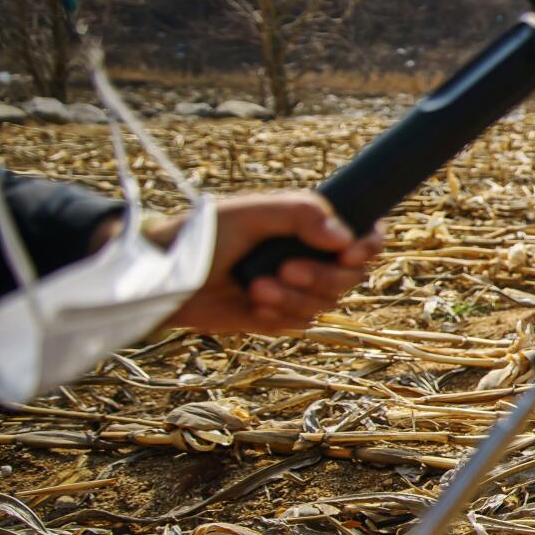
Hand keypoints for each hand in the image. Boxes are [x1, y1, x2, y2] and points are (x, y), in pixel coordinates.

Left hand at [167, 192, 384, 333]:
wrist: (166, 277)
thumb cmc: (204, 235)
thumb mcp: (252, 212)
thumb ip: (300, 213)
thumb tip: (344, 237)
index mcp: (310, 228)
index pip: (363, 235)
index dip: (367, 245)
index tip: (349, 251)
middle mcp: (311, 257)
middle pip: (352, 275)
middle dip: (322, 276)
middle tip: (285, 269)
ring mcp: (298, 289)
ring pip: (328, 302)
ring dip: (294, 297)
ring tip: (256, 288)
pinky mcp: (280, 316)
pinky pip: (302, 322)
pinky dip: (279, 314)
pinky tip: (253, 304)